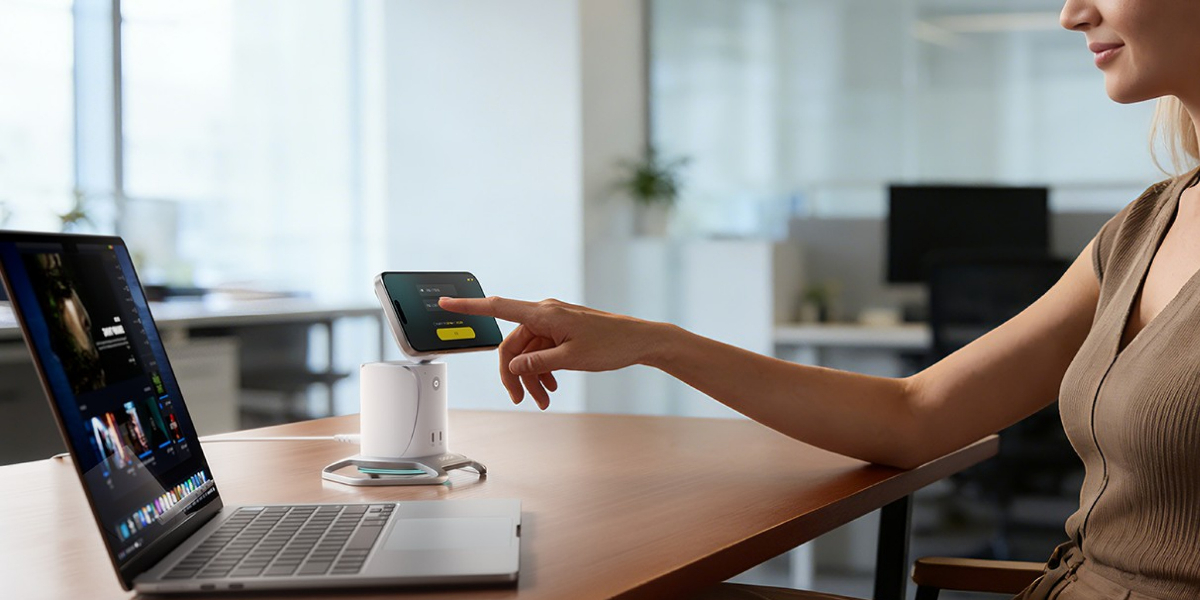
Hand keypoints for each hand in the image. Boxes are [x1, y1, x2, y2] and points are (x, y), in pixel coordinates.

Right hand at [438, 296, 659, 409]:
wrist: (639, 341)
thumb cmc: (611, 345)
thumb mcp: (572, 358)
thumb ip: (539, 362)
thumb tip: (513, 366)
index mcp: (544, 313)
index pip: (498, 308)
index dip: (469, 307)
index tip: (445, 304)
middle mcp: (545, 314)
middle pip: (513, 345)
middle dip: (514, 374)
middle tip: (521, 400)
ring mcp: (553, 323)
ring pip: (528, 353)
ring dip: (531, 377)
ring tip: (543, 400)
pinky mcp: (562, 332)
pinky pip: (541, 351)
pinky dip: (542, 370)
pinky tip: (551, 387)